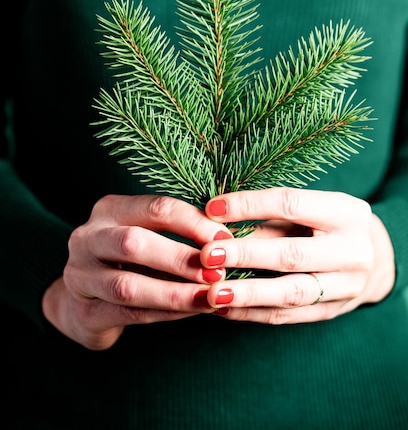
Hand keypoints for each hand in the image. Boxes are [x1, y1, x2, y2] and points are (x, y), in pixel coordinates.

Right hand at [42, 194, 231, 349]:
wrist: (84, 301)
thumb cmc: (129, 261)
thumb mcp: (147, 235)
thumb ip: (177, 233)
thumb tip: (229, 239)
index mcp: (109, 209)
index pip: (154, 208)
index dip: (193, 222)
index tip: (226, 238)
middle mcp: (88, 238)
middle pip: (134, 243)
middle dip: (180, 258)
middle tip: (217, 271)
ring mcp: (80, 277)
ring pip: (127, 286)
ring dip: (174, 293)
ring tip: (209, 297)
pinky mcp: (83, 313)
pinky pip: (128, 314)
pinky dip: (164, 313)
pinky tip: (192, 311)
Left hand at [200, 188, 394, 323]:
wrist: (371, 259)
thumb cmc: (326, 225)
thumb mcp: (306, 211)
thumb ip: (267, 219)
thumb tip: (215, 224)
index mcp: (346, 213)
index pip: (291, 204)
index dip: (249, 205)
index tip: (212, 210)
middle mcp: (352, 251)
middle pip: (292, 254)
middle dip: (246, 254)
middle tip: (207, 256)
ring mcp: (346, 286)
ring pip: (291, 292)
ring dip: (247, 294)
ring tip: (212, 293)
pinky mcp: (332, 312)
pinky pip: (288, 316)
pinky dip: (253, 313)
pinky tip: (224, 309)